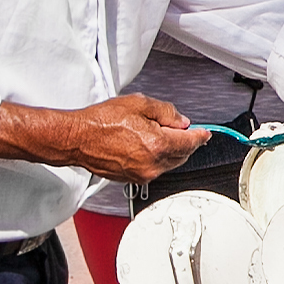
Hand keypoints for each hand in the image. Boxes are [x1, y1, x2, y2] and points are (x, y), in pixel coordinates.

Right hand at [0, 93, 209, 184]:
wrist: (77, 138)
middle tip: (180, 128)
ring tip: (157, 134)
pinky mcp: (132, 179)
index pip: (190, 142)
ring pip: (168, 163)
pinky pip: (153, 169)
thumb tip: (180, 121)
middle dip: (185, 142)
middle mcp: (152, 164)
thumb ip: (166, 112)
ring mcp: (142, 174)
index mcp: (157, 145)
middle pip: (182, 155)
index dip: (201, 135)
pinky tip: (145, 145)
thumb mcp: (138, 104)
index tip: (206, 133)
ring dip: (170, 151)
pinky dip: (156, 158)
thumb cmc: (100, 121)